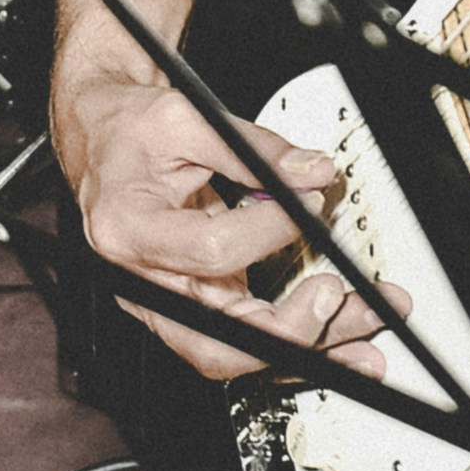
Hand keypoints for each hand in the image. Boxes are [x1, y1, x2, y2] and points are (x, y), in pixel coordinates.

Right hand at [52, 58, 381, 383]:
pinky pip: (245, 339)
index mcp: (128, 231)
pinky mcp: (193, 307)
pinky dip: (297, 342)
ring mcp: (167, 304)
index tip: (309, 204)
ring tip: (367, 327)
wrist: (102, 141)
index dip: (270, 230)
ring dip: (309, 344)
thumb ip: (255, 149)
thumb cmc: (130, 131)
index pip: (211, 252)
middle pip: (217, 341)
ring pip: (238, 353)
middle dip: (291, 328)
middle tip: (339, 295)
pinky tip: (342, 339)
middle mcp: (142, 283)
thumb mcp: (186, 118)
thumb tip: (312, 173)